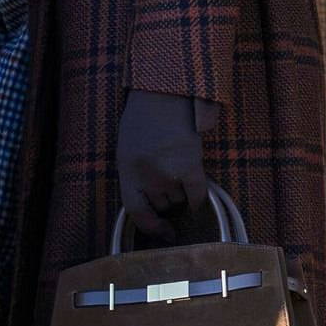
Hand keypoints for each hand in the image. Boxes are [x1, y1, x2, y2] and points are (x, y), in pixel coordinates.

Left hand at [114, 88, 216, 238]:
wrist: (165, 93)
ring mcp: (169, 172)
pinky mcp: (191, 165)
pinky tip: (197, 196)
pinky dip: (198, 199)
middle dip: (165, 202)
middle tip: (168, 185)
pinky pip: (197, 195)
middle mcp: (147, 175)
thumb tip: (150, 204)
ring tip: (178, 173)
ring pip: (179, 200)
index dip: (150, 226)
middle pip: (161, 205)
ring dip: (180, 195)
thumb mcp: (127, 149)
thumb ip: (135, 176)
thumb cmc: (143, 119)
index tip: (163, 232)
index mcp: (127, 170)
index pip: (136, 211)